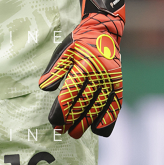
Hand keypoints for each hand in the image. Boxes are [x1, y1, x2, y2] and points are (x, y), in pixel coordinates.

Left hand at [38, 0, 124, 138]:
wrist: (105, 30)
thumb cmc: (80, 42)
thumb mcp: (64, 51)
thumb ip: (55, 70)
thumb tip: (44, 88)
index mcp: (83, 65)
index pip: (70, 93)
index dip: (61, 110)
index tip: (53, 121)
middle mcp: (99, 74)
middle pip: (85, 103)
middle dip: (72, 120)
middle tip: (61, 131)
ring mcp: (111, 80)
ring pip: (100, 107)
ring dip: (87, 123)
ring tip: (75, 134)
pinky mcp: (119, 84)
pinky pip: (115, 105)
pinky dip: (108, 119)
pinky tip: (98, 130)